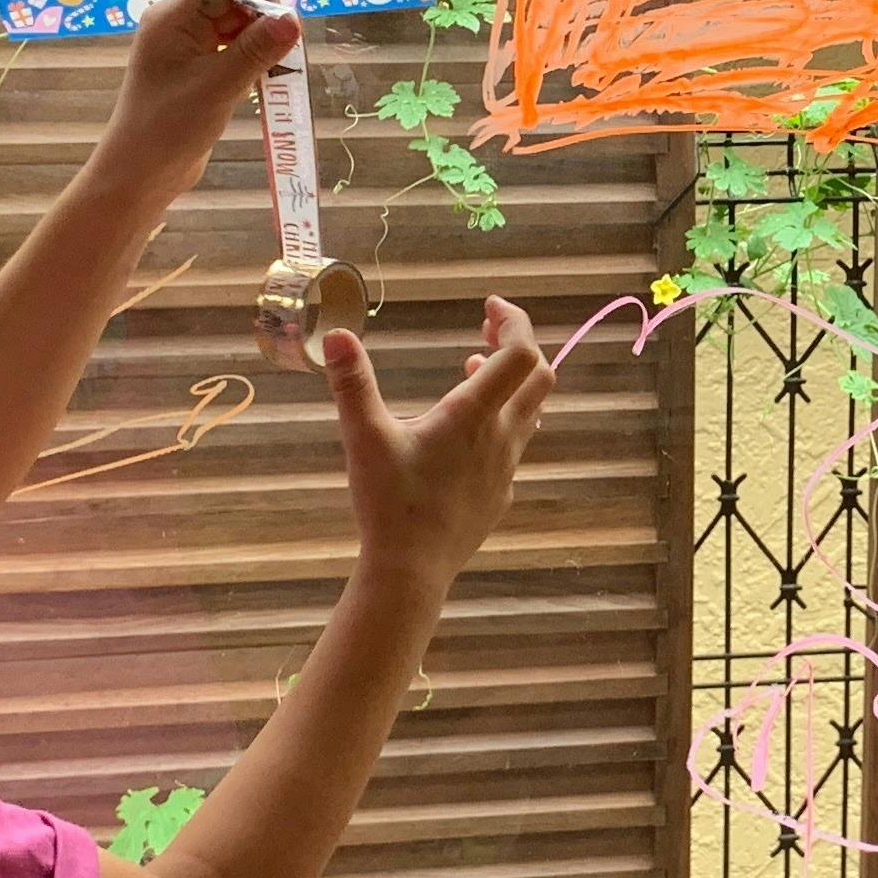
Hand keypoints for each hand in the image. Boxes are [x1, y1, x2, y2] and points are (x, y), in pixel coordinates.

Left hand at [85, 0, 301, 210]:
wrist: (140, 173)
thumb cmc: (170, 128)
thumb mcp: (218, 87)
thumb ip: (256, 50)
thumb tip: (294, 20)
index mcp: (172, 17)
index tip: (287, 29)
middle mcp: (178, 24)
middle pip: (233, 1)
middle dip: (264, 23)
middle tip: (287, 56)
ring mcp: (186, 46)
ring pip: (236, 27)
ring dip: (261, 44)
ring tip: (278, 72)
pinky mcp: (196, 68)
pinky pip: (231, 49)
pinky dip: (251, 60)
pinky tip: (263, 82)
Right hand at [324, 298, 550, 597]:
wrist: (412, 571)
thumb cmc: (389, 504)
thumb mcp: (364, 438)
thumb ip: (352, 384)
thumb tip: (337, 336)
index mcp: (473, 416)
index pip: (520, 353)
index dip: (514, 321)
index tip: (490, 306)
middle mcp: (501, 438)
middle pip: (539, 377)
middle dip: (518, 344)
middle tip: (487, 329)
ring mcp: (505, 468)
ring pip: (529, 411)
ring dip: (509, 383)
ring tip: (474, 368)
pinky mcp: (499, 494)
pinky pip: (515, 446)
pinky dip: (502, 421)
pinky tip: (468, 431)